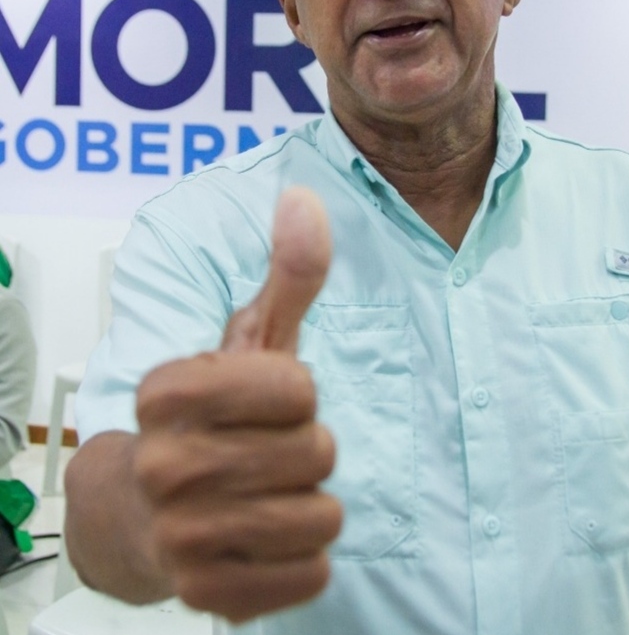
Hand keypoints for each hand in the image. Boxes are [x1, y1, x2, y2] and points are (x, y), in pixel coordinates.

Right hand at [132, 187, 341, 621]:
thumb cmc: (209, 417)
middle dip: (307, 448)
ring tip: (268, 492)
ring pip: (321, 514)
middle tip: (267, 450)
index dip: (297, 392)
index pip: (298, 388)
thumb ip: (287, 273)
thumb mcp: (251, 338)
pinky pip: (311, 573)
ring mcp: (181, 535)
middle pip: (315, 452)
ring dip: (311, 502)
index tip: (266, 397)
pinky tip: (268, 538)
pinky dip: (306, 557)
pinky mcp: (205, 594)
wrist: (143, 517)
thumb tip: (304, 198)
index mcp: (169, 392)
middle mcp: (163, 464)